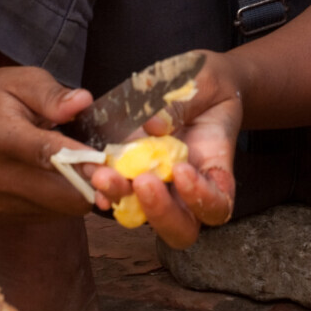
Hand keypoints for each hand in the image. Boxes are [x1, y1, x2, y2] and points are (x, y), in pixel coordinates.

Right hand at [0, 62, 98, 220]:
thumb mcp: (22, 81)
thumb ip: (53, 94)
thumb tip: (83, 101)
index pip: (46, 155)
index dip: (81, 161)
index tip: (109, 162)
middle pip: (59, 194)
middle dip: (92, 182)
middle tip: (112, 165)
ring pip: (60, 209)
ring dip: (81, 193)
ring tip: (88, 167)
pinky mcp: (2, 215)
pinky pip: (50, 215)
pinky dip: (65, 200)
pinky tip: (65, 178)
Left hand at [90, 51, 242, 247]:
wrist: (197, 81)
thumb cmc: (209, 84)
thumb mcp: (204, 82)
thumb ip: (182, 104)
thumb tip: (152, 125)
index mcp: (216, 170)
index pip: (217, 205)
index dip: (201, 198)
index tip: (181, 170)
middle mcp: (188, 190)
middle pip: (181, 229)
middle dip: (159, 213)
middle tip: (142, 182)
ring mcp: (159, 187)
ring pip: (144, 217)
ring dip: (122, 201)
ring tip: (103, 175)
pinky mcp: (133, 175)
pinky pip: (119, 194)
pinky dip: (105, 190)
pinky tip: (93, 173)